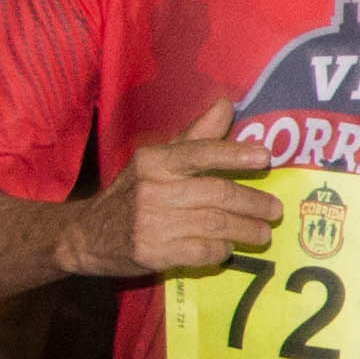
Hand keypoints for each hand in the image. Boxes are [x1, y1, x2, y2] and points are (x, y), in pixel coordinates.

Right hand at [85, 100, 279, 276]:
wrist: (85, 236)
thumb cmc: (130, 193)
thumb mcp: (154, 160)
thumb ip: (194, 136)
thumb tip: (227, 105)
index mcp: (154, 161)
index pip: (199, 153)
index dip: (234, 154)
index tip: (265, 157)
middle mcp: (152, 189)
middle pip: (216, 193)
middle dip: (252, 203)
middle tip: (274, 209)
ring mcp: (151, 223)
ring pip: (214, 224)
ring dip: (245, 230)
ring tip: (262, 233)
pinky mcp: (152, 253)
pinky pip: (201, 252)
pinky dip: (221, 250)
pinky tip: (228, 248)